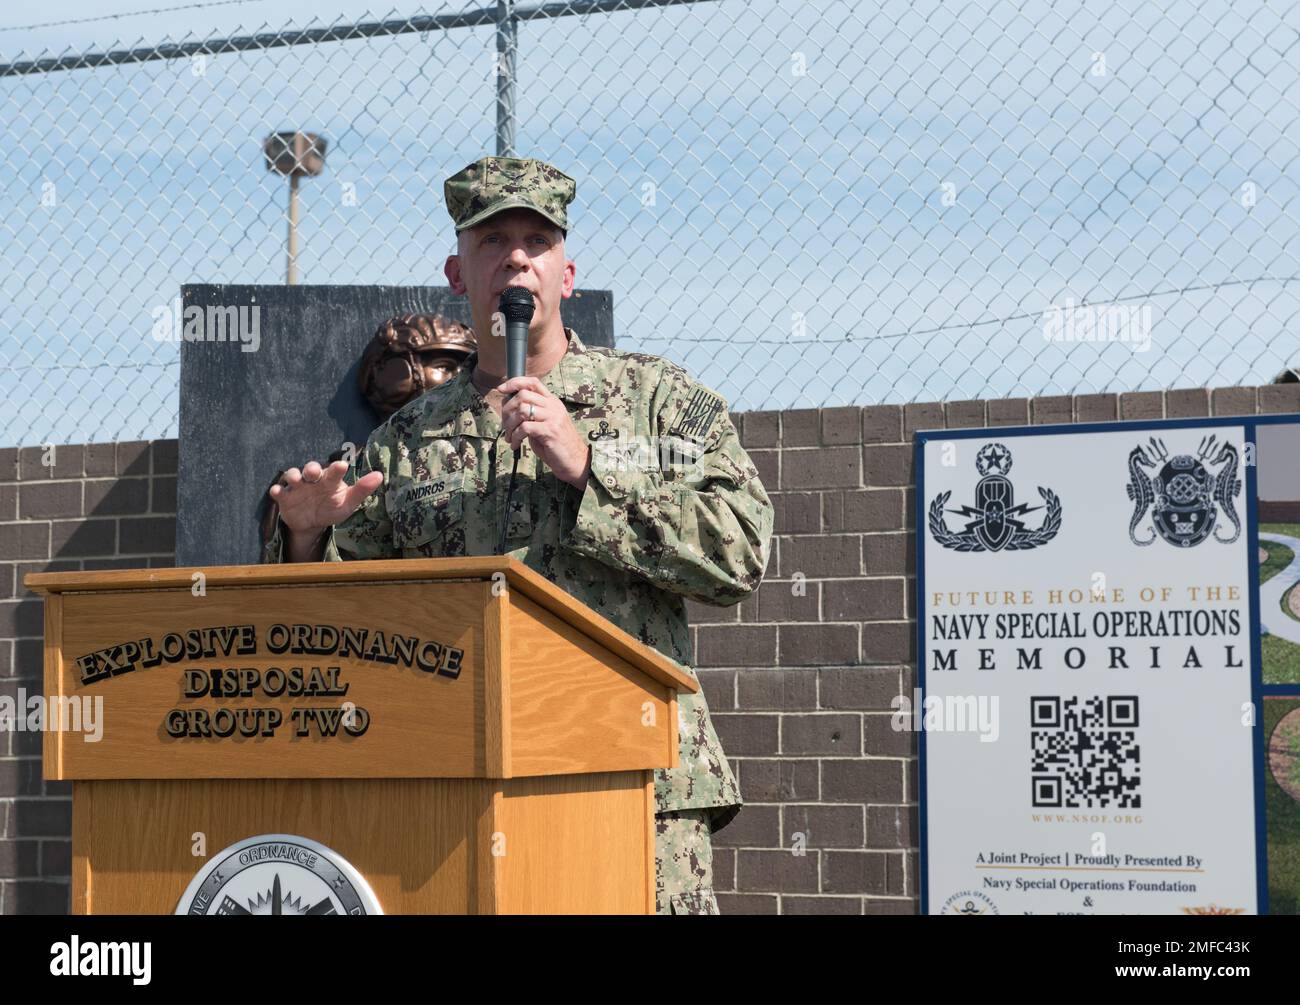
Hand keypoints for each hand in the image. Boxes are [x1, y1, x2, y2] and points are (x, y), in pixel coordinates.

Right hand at [268, 459, 383, 545]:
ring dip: (293, 476)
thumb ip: (362, 490)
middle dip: (311, 469)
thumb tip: (380, 475)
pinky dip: (277, 490)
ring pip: (292, 475)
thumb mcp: (348, 503)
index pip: (333, 471)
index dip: (336, 468)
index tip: (341, 465)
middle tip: (314, 472)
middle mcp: (313, 480)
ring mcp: (297, 487)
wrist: (312, 524)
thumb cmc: (332, 508)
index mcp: (330, 480)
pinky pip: (278, 491)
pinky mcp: (284, 497)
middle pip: (310, 469)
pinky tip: (277, 492)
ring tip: (296, 480)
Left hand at [498, 376, 590, 489]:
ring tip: (509, 437)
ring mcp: (553, 417)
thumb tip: (507, 407)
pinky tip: (515, 444)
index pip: (532, 382)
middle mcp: (553, 406)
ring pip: (522, 410)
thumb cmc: (556, 444)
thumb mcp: (542, 424)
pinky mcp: (550, 431)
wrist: (575, 460)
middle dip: (507, 409)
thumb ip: (529, 415)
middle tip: (505, 425)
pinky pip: (525, 427)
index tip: (501, 389)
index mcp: (552, 401)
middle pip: (523, 394)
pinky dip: (515, 436)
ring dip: (509, 425)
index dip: (514, 382)